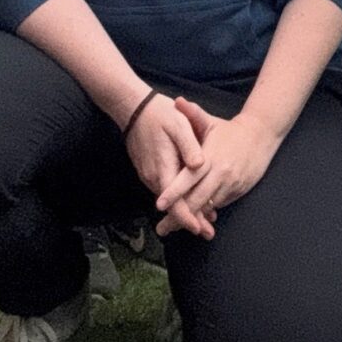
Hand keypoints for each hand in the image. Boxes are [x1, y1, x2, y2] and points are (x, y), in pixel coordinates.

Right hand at [123, 93, 215, 239]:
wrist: (134, 109)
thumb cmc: (161, 115)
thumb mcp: (179, 125)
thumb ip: (189, 146)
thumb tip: (200, 165)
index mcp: (163, 168)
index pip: (174, 202)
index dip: (187, 218)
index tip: (200, 228)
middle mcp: (153, 177)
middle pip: (172, 207)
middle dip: (190, 220)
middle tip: (208, 233)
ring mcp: (149, 175)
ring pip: (169, 201)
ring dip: (185, 211)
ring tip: (205, 222)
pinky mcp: (149, 171)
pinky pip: (165, 192)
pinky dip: (178, 200)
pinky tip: (192, 202)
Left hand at [154, 99, 282, 234]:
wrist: (262, 135)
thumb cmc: (229, 130)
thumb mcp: (211, 121)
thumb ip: (192, 113)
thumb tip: (177, 101)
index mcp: (211, 157)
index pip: (189, 177)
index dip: (174, 192)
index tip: (159, 205)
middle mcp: (221, 173)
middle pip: (197, 199)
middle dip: (178, 217)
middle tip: (161, 229)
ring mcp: (231, 184)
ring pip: (208, 207)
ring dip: (192, 219)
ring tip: (172, 228)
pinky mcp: (239, 191)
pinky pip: (219, 206)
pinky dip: (206, 214)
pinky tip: (194, 222)